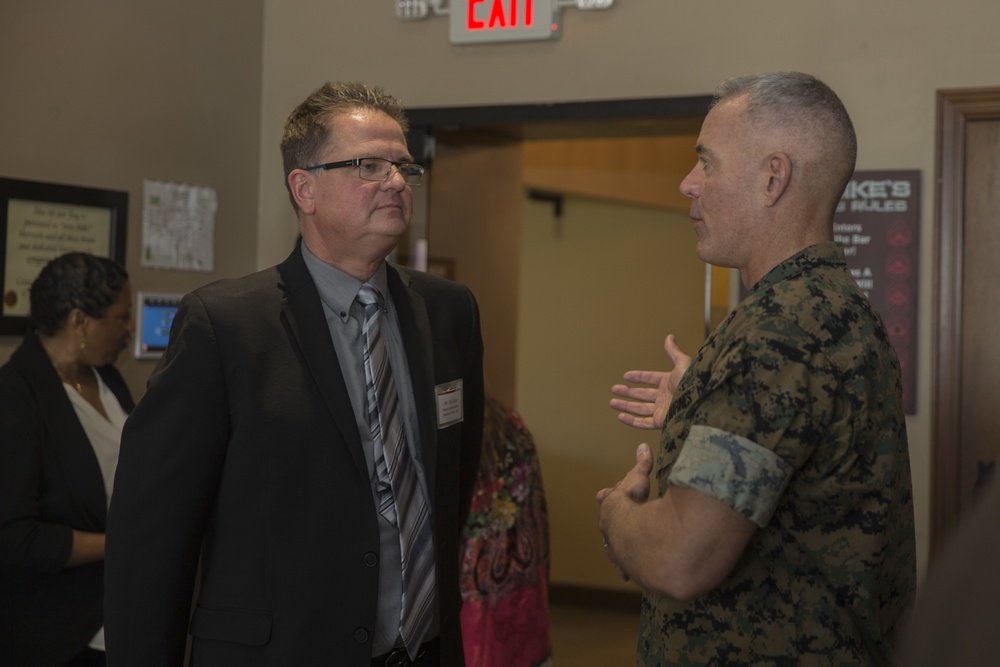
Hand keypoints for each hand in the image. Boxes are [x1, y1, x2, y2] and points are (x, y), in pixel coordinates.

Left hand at [596, 443, 654, 579]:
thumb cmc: (633, 501)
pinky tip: (623, 575)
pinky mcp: (621, 560)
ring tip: (618, 548)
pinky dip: (623, 567)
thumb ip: (641, 465)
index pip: (608, 498)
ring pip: (612, 544)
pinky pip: (620, 564)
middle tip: (611, 521)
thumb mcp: (638, 480)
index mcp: (611, 504)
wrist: (627, 527)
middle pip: (608, 522)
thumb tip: (643, 446)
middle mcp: (609, 524)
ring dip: (616, 545)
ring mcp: (613, 543)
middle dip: (611, 521)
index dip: (608, 496)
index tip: (603, 494)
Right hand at [610, 334, 691, 429]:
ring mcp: (663, 410)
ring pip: (639, 408)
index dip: (638, 377)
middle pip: (642, 394)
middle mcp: (665, 397)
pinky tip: (620, 416)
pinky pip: (643, 422)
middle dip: (627, 392)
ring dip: (625, 405)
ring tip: (612, 402)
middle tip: (614, 389)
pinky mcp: (661, 422)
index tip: (625, 376)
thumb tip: (669, 337)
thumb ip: (674, 352)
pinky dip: (631, 420)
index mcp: (669, 382)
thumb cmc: (693, 382)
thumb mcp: (683, 363)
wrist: (701, 402)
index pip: (650, 379)